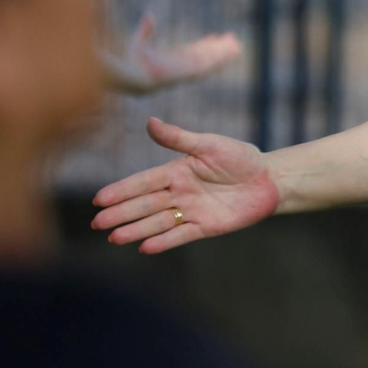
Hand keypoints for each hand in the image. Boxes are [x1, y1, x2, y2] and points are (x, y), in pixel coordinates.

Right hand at [90, 117, 280, 253]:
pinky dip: (164, 241)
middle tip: (97, 223)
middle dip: (121, 214)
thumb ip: (179, 138)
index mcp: (177, 171)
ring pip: (158, 222)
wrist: (271, 179)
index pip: (143, 182)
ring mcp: (192, 211)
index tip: (99, 199)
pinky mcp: (207, 226)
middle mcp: (179, 193)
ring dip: (136, 230)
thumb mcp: (209, 144)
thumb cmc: (241, 158)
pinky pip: (182, 235)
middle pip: (145, 204)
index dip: (121, 190)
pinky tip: (145, 247)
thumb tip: (149, 120)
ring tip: (114, 237)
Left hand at [118, 13, 241, 94]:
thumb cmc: (131, 62)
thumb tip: (149, 15)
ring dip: (224, 54)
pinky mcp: (190, 72)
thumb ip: (145, 29)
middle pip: (206, 55)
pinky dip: (221, 59)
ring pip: (211, 60)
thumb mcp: (138, 41)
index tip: (216, 36)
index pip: (194, 51)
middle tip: (233, 40)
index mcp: (173, 59)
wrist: (130, 76)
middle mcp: (183, 65)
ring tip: (238, 46)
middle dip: (220, 48)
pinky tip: (230, 53)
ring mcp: (187, 70)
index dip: (206, 44)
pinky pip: (209, 65)